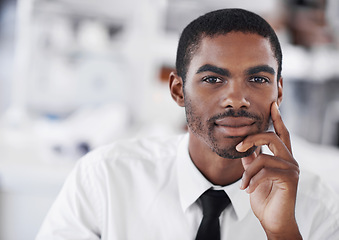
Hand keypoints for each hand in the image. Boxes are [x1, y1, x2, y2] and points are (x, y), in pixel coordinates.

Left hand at [236, 102, 301, 239]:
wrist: (272, 220)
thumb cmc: (264, 198)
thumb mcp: (254, 175)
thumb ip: (251, 160)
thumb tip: (244, 147)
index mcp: (282, 157)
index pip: (281, 133)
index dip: (277, 118)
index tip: (272, 104)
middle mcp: (290, 160)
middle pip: (271, 137)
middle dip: (252, 139)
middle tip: (238, 147)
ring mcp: (292, 168)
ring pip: (263, 157)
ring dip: (248, 172)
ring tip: (243, 185)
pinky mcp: (290, 178)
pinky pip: (264, 170)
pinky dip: (252, 180)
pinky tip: (248, 190)